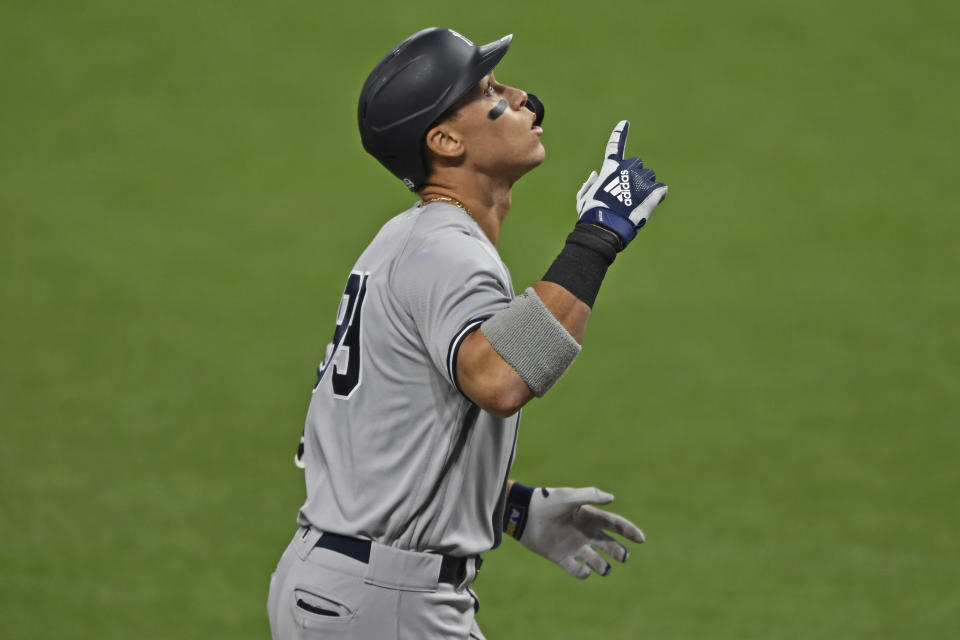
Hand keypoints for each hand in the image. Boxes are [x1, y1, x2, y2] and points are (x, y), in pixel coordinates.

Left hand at [512, 485, 644, 578]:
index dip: (629, 531)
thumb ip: (590, 496)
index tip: (641, 539)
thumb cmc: (546, 502)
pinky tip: (583, 569)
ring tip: (603, 567)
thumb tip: (612, 498)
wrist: (524, 515)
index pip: (615, 525)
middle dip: (619, 552)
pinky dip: (583, 573)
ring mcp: (574, 546)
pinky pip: (577, 570)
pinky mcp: (562, 557)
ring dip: (603, 566)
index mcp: (590, 517)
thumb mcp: (569, 497)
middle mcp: (585, 533)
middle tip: (622, 556)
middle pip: (610, 545)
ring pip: (597, 561)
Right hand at [576, 120, 667, 248]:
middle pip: (637, 164)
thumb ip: (588, 185)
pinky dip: (657, 196)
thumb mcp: (583, 198)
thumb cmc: (592, 214)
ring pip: (649, 177)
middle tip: (628, 193)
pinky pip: (661, 189)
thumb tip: (596, 174)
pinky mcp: (653, 193)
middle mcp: (627, 170)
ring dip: (644, 186)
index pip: (615, 146)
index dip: (619, 134)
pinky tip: (648, 205)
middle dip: (634, 175)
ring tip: (635, 203)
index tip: (625, 123)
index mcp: (610, 168)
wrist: (606, 228)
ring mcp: (641, 180)